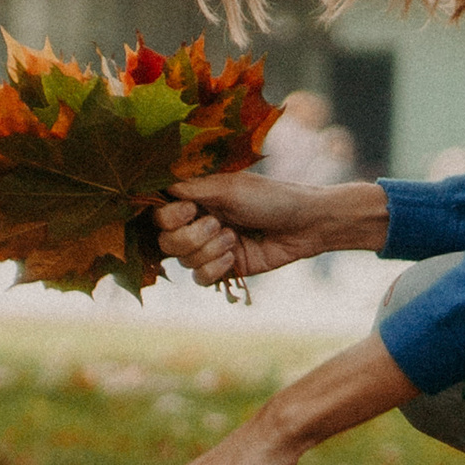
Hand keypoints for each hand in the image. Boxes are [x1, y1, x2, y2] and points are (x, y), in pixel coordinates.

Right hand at [151, 172, 386, 287]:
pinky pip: (200, 278)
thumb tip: (161, 186)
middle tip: (219, 224)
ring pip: (183, 262)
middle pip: (165, 242)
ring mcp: (208, 247)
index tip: (192, 209)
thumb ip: (193, 188)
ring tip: (234, 238)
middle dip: (191, 237)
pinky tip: (234, 258)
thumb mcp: (230, 188)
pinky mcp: (222, 268)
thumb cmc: (270, 198)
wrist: (305, 225)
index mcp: (195, 198)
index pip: (159, 214)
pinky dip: (215, 269)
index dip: (170, 217)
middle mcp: (197, 222)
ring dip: (210, 251)